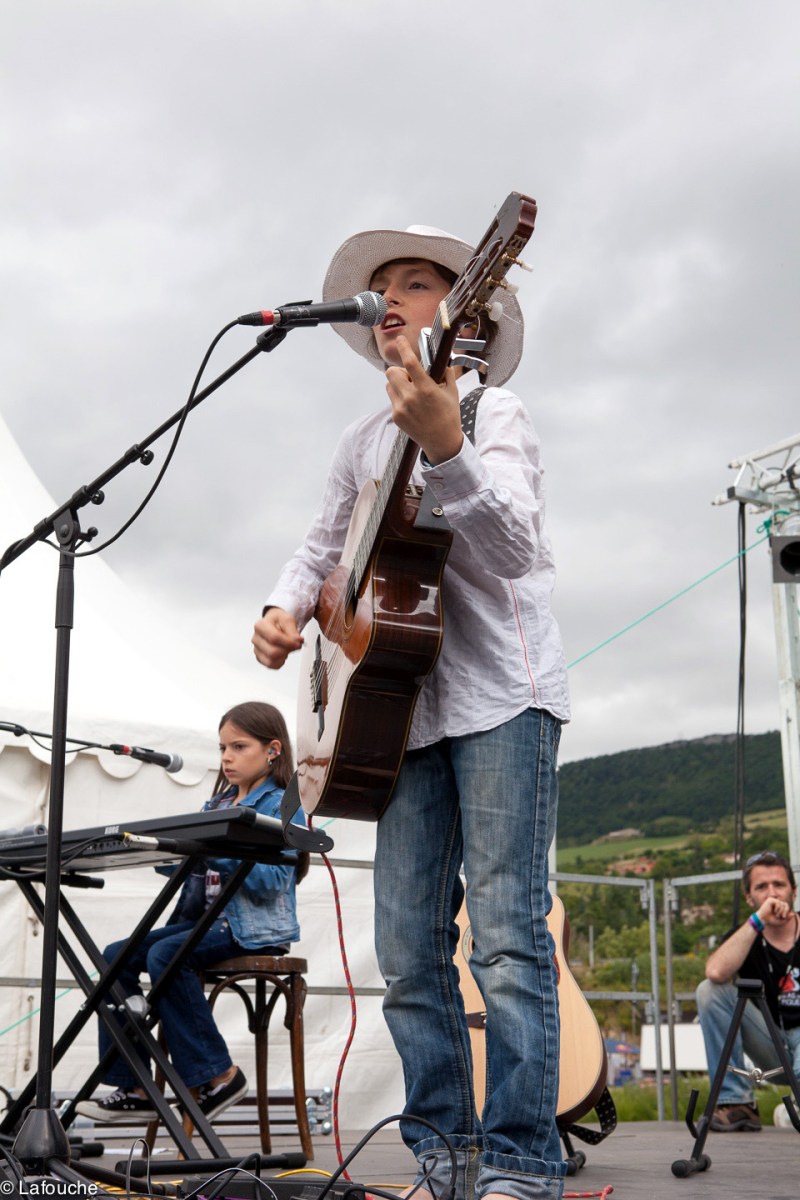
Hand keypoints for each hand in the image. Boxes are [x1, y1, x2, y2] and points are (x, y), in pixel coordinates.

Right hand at [252, 607, 302, 668]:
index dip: (288, 642)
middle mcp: (256, 638)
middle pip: (272, 652)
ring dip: (284, 656)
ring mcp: (256, 649)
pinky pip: (271, 665)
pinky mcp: (260, 658)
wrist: (274, 623)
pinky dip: (280, 662)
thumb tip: (297, 641)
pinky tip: (283, 654)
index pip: (274, 638)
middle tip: (295, 645)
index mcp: (260, 626)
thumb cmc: (279, 621)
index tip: (298, 643)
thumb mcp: (288, 619)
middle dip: (287, 650)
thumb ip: (293, 631)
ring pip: (271, 661)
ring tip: (288, 648)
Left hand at [384, 336, 463, 464]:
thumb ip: (445, 374)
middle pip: (391, 372)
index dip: (403, 348)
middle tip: (410, 377)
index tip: (400, 340)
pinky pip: (391, 398)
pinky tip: (411, 405)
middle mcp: (411, 398)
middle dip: (399, 371)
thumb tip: (442, 360)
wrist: (442, 442)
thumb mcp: (452, 392)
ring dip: (398, 384)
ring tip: (412, 392)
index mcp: (426, 389)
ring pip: (389, 385)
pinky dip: (399, 397)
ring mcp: (401, 408)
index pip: (410, 363)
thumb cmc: (449, 416)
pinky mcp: (396, 417)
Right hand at [758, 895, 794, 925]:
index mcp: (779, 906)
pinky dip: (778, 908)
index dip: (787, 911)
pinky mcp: (770, 900)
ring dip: (781, 911)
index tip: (784, 917)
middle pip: (786, 904)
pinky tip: (774, 911)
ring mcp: (773, 901)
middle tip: (783, 916)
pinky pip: (778, 902)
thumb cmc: (771, 920)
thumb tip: (793, 914)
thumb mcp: (782, 921)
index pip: (786, 906)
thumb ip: (788, 918)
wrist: (763, 919)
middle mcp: (776, 903)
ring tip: (777, 915)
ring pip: (782, 904)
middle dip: (785, 911)